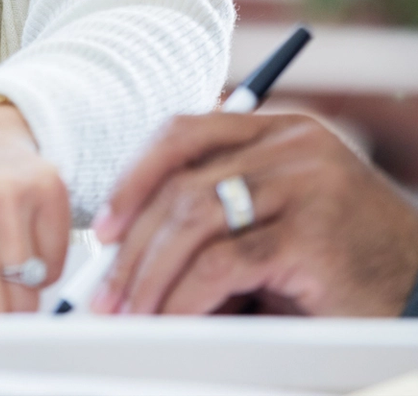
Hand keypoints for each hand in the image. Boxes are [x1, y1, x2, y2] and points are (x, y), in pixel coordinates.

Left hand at [91, 111, 417, 316]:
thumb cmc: (347, 266)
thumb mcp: (280, 222)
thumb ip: (222, 217)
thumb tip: (130, 252)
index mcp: (278, 130)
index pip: (185, 132)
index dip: (135, 176)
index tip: (104, 225)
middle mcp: (291, 145)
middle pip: (181, 178)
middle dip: (133, 240)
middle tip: (107, 288)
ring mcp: (304, 184)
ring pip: (193, 217)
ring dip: (150, 271)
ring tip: (131, 311)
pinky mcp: (311, 235)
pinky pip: (223, 263)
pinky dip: (184, 295)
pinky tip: (170, 319)